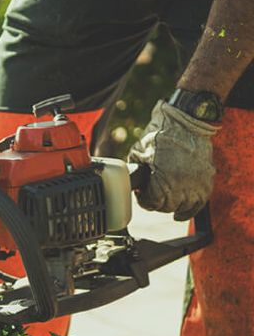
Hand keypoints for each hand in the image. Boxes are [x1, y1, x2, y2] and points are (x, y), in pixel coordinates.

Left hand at [128, 100, 219, 220]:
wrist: (187, 120)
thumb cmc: (160, 134)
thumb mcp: (138, 153)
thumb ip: (134, 172)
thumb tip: (129, 184)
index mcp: (162, 182)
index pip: (151, 204)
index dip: (143, 199)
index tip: (142, 193)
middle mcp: (181, 187)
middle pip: (166, 207)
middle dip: (157, 202)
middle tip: (153, 192)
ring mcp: (196, 184)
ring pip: (182, 207)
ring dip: (172, 204)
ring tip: (165, 196)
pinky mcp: (207, 180)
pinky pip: (199, 203)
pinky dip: (189, 210)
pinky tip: (179, 214)